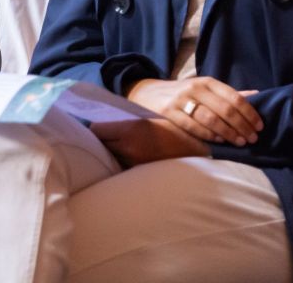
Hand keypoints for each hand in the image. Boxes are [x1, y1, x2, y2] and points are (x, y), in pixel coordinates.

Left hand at [90, 118, 209, 166]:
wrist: (195, 153)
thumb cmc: (174, 131)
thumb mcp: (150, 119)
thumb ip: (129, 121)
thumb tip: (107, 121)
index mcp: (131, 129)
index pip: (97, 129)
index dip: (98, 128)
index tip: (103, 127)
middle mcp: (128, 148)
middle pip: (100, 144)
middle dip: (103, 141)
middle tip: (110, 137)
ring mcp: (132, 163)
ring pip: (110, 156)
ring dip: (112, 152)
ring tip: (122, 147)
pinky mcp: (138, 174)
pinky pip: (121, 166)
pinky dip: (122, 162)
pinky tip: (130, 158)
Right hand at [127, 77, 262, 145]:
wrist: (148, 93)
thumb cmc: (184, 93)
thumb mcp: (205, 88)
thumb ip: (229, 94)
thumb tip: (256, 95)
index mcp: (208, 82)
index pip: (234, 97)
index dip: (249, 112)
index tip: (259, 125)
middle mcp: (196, 89)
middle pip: (225, 109)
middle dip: (242, 125)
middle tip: (252, 138)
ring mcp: (182, 101)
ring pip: (211, 119)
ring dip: (228, 133)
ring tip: (240, 142)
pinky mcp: (170, 113)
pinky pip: (193, 127)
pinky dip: (209, 135)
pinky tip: (220, 141)